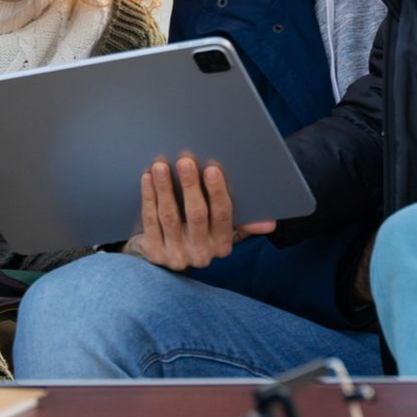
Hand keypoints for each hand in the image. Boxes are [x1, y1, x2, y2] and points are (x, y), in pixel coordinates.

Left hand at [122, 156, 274, 270]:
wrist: (166, 256)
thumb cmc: (200, 232)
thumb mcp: (224, 230)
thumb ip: (244, 223)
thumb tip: (270, 222)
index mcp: (223, 244)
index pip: (223, 216)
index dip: (217, 192)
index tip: (212, 169)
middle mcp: (201, 253)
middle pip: (196, 215)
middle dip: (191, 186)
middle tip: (185, 161)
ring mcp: (176, 254)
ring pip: (169, 216)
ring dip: (165, 189)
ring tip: (161, 165)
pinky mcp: (154, 252)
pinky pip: (150, 220)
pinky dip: (149, 197)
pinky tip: (147, 178)